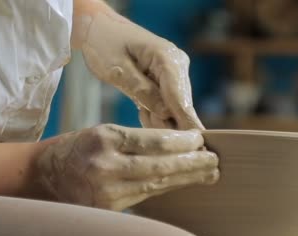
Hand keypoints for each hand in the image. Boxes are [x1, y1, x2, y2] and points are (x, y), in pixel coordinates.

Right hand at [36, 124, 217, 210]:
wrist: (41, 177)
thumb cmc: (77, 149)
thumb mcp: (102, 133)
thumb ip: (136, 140)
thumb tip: (180, 146)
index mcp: (104, 139)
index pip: (154, 142)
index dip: (182, 142)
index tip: (201, 140)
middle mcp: (106, 167)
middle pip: (160, 167)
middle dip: (192, 164)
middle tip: (214, 161)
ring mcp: (106, 192)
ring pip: (156, 185)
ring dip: (186, 179)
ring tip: (209, 174)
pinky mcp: (108, 210)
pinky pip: (145, 197)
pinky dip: (166, 189)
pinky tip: (183, 184)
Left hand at [77, 11, 202, 129]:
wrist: (100, 29)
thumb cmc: (104, 43)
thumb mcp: (117, 70)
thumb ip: (142, 91)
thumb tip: (166, 114)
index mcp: (168, 58)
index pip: (180, 97)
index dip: (187, 122)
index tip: (197, 143)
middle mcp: (178, 65)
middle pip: (181, 105)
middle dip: (166, 122)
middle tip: (144, 123)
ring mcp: (176, 74)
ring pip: (175, 109)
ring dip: (157, 118)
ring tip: (138, 109)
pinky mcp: (170, 82)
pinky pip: (167, 106)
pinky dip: (154, 113)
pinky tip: (140, 106)